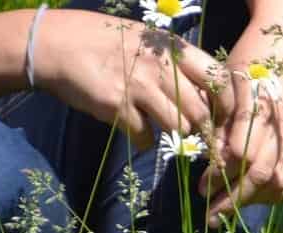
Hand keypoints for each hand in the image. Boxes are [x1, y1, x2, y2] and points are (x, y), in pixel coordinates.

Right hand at [32, 10, 230, 149]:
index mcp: (173, 48)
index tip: (224, 118)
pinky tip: (134, 128)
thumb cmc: (106, 43)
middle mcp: (161, 66)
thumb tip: (209, 99)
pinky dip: (143, 140)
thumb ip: (178, 66)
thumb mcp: (148, 42)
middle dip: (202, 130)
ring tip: (160, 124)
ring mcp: (140, 86)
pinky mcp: (118, 107)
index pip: (219, 80)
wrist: (54, 44)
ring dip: (174, 134)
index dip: (228, 105)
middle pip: (202, 112)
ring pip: (179, 128)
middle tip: (196, 136)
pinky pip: (146, 138)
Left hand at [201, 18, 282, 225]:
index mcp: (264, 108)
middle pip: (262, 175)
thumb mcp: (231, 82)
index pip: (241, 156)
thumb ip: (224, 121)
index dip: (219, 176)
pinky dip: (278, 193)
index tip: (200, 187)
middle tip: (211, 213)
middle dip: (235, 199)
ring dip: (256, 201)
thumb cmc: (254, 57)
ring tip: (233, 206)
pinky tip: (259, 197)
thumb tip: (215, 158)